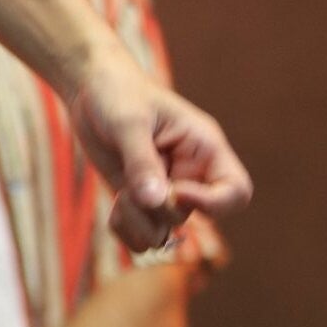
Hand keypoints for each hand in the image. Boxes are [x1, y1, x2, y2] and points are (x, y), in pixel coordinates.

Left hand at [67, 44, 252, 250]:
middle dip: (156, 209)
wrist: (90, 89)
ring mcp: (166, 190)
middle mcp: (190, 174)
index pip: (236, 191)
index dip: (213, 203)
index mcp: (203, 148)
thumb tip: (156, 202)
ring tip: (120, 198)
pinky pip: (143, 237)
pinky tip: (114, 209)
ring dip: (138, 224)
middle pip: (189, 216)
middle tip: (129, 188)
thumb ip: (142, 161)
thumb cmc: (117, 92)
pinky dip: (126, 231)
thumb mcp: (129, 121)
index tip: (177, 190)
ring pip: (164, 234)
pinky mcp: (142, 200)